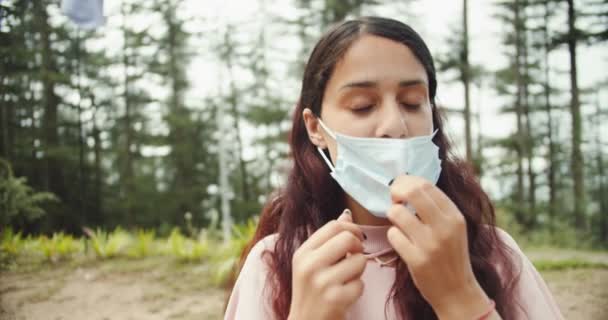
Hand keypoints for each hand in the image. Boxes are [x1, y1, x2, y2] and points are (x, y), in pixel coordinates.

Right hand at [288, 210, 366, 319]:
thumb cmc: (312, 291)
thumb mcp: (311, 263)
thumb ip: (328, 239)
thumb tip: (346, 215)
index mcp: (303, 253)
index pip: (334, 226)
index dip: (351, 228)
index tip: (356, 238)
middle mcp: (309, 265)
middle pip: (348, 238)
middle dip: (358, 247)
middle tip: (355, 257)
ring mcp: (322, 283)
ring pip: (359, 261)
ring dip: (359, 271)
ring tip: (347, 279)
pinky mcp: (335, 300)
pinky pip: (361, 284)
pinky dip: (357, 289)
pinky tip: (345, 295)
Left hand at [386, 175, 492, 319]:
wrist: (457, 292)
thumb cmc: (450, 255)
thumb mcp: (452, 228)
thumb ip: (435, 207)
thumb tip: (407, 183)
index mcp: (455, 216)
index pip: (426, 185)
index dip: (407, 182)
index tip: (401, 189)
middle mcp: (445, 227)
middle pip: (412, 191)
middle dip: (396, 191)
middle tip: (394, 200)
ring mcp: (430, 244)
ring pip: (396, 212)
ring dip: (392, 215)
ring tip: (400, 225)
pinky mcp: (417, 260)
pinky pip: (393, 235)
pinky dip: (393, 236)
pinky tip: (402, 243)